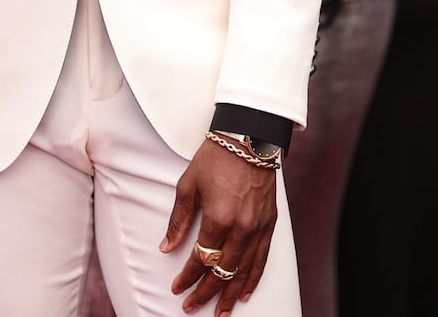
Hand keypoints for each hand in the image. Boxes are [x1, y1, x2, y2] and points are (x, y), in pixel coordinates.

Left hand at [161, 137, 276, 314]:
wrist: (248, 137)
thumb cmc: (215, 157)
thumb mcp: (188, 184)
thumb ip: (178, 219)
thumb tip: (167, 247)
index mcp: (217, 218)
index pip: (200, 259)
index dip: (187, 277)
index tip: (177, 289)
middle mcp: (240, 228)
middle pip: (221, 271)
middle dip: (205, 293)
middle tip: (191, 307)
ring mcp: (257, 227)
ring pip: (243, 271)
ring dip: (229, 294)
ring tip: (218, 312)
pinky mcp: (269, 224)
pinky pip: (262, 259)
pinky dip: (253, 279)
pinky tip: (244, 293)